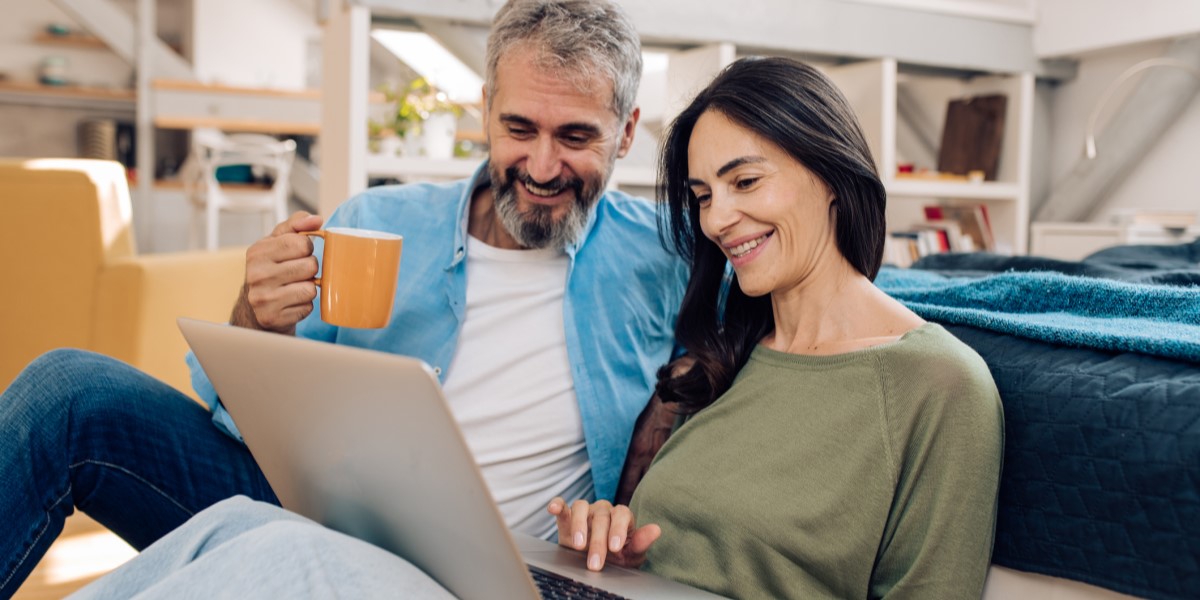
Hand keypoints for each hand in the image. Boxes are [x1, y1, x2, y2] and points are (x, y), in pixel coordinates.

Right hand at [230, 212, 323, 333]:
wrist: (255, 309)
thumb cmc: (272, 269)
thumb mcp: (277, 242)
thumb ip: (296, 225)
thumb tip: (316, 220)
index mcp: (257, 252)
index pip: (301, 243)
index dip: (307, 248)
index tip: (299, 253)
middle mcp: (256, 275)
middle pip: (310, 266)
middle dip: (310, 268)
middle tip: (298, 272)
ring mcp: (263, 298)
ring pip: (310, 288)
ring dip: (309, 288)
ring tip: (295, 287)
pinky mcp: (272, 318)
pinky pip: (307, 307)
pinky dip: (304, 305)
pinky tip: (291, 303)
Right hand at [547, 498, 660, 571]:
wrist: (598, 563)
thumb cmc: (617, 557)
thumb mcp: (631, 554)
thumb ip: (641, 542)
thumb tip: (656, 530)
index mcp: (621, 516)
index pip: (621, 514)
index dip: (618, 529)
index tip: (614, 547)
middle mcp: (603, 510)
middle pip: (601, 517)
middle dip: (598, 542)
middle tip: (595, 563)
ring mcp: (585, 512)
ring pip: (580, 507)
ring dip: (579, 526)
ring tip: (578, 546)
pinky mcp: (567, 516)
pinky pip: (563, 506)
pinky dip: (557, 504)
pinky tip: (554, 509)